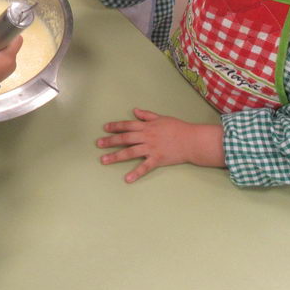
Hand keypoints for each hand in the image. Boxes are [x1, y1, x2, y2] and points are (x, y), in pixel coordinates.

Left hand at [97, 109, 224, 182]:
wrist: (191, 140)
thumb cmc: (177, 128)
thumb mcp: (161, 118)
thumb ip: (147, 115)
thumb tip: (135, 111)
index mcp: (146, 126)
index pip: (127, 125)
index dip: (115, 126)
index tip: (105, 128)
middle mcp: (146, 137)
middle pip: (124, 139)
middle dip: (110, 141)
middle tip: (98, 144)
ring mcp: (151, 148)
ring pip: (130, 152)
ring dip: (116, 156)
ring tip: (104, 160)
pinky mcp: (157, 159)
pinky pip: (145, 167)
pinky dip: (136, 173)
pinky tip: (127, 178)